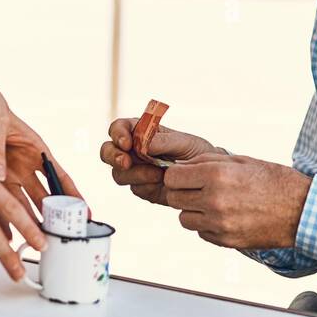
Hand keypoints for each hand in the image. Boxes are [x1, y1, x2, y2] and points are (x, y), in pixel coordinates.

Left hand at [0, 84, 82, 223]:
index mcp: (35, 148)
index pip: (59, 176)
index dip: (73, 195)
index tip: (85, 214)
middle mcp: (23, 164)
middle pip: (42, 197)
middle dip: (51, 218)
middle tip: (58, 237)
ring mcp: (4, 173)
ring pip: (20, 204)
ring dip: (26, 224)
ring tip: (33, 244)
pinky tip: (3, 237)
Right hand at [100, 117, 220, 206]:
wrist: (209, 178)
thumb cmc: (197, 153)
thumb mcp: (184, 142)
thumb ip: (163, 141)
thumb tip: (143, 142)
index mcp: (142, 132)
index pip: (119, 128)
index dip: (118, 134)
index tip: (127, 143)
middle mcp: (134, 150)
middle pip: (108, 151)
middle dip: (112, 156)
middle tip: (125, 162)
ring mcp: (136, 170)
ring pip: (119, 173)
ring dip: (135, 174)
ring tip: (157, 174)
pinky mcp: (143, 188)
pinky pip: (135, 188)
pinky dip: (146, 186)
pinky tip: (161, 182)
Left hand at [162, 152, 311, 249]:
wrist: (301, 209)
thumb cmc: (273, 180)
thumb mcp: (240, 160)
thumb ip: (207, 161)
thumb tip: (181, 165)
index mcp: (216, 175)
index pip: (172, 178)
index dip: (176, 175)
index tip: (185, 175)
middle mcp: (214, 200)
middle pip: (173, 198)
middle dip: (182, 192)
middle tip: (197, 188)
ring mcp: (220, 224)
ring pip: (184, 219)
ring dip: (192, 210)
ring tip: (212, 203)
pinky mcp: (226, 241)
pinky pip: (201, 232)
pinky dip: (207, 225)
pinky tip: (224, 216)